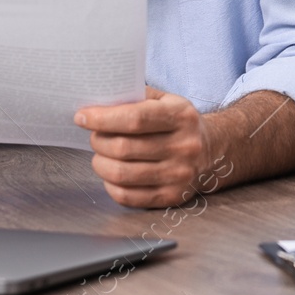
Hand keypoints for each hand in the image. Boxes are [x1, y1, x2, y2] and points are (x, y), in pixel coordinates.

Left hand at [77, 86, 219, 208]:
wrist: (212, 151)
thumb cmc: (179, 123)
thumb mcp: (167, 100)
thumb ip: (136, 97)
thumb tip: (98, 101)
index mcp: (181, 116)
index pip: (135, 119)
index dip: (103, 119)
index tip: (82, 117)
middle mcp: (184, 146)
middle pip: (124, 147)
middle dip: (98, 141)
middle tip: (94, 136)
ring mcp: (179, 175)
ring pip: (121, 173)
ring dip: (100, 163)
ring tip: (101, 155)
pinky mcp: (172, 197)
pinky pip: (127, 196)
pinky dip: (110, 185)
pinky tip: (112, 174)